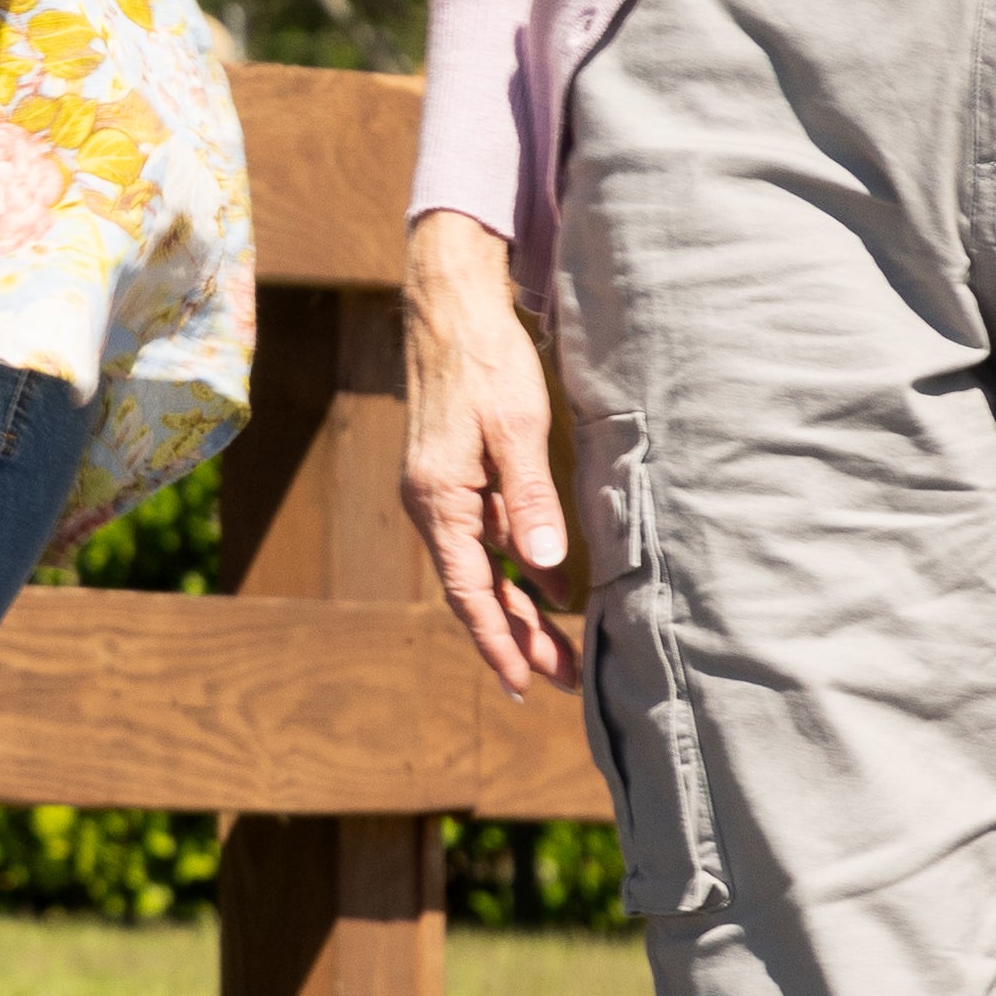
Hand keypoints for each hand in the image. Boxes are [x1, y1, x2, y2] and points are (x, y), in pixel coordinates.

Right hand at [400, 208, 580, 694]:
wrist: (452, 311)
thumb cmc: (486, 363)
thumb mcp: (517, 429)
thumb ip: (531, 502)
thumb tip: (546, 572)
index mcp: (439, 501)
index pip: (469, 592)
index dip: (498, 642)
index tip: (523, 683)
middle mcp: (432, 507)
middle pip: (475, 593)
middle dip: (518, 639)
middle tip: (564, 680)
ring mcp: (443, 496)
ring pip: (482, 571)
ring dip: (519, 612)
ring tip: (560, 652)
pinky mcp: (458, 481)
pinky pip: (487, 541)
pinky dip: (518, 572)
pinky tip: (551, 590)